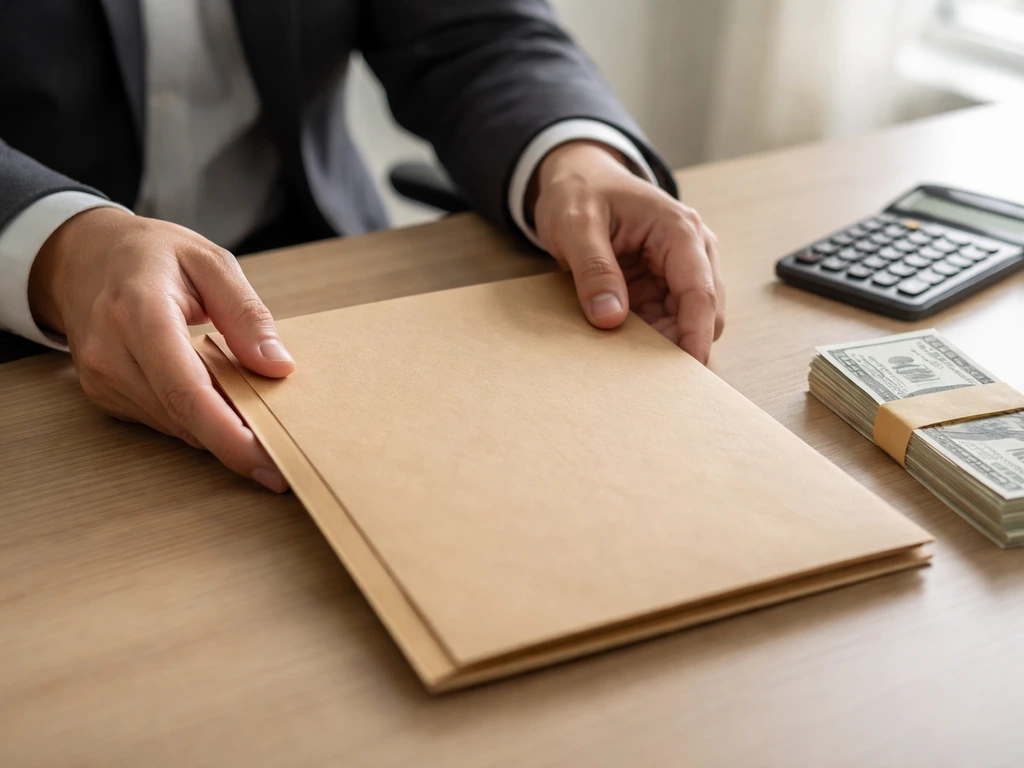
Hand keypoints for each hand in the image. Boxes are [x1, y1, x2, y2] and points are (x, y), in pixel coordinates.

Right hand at [28, 208, 292, 491]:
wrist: (84, 255)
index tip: (267, 461)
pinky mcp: (103, 394)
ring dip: (218, 428)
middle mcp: (111, 351)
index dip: (228, 434)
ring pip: (176, 425)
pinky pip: (163, 420)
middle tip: (282, 453)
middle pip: (183, 417)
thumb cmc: (152, 254)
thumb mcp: (212, 263)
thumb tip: (278, 366)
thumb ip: (247, 314)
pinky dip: (196, 417)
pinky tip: (216, 397)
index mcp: (139, 311)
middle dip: (236, 440)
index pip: (185, 389)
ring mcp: (101, 377)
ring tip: (255, 413)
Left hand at [529, 141, 724, 363]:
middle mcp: (692, 250)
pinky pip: (666, 320)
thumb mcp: (576, 225)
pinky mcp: (663, 285)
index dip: (696, 333)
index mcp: (679, 230)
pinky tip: (625, 347)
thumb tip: (610, 318)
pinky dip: (649, 336)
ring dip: (663, 342)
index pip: (700, 291)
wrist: (577, 179)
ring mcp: (680, 269)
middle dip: (681, 343)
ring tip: (627, 361)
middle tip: (645, 376)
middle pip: (703, 312)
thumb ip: (593, 269)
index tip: (688, 369)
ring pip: (687, 321)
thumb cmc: (581, 191)